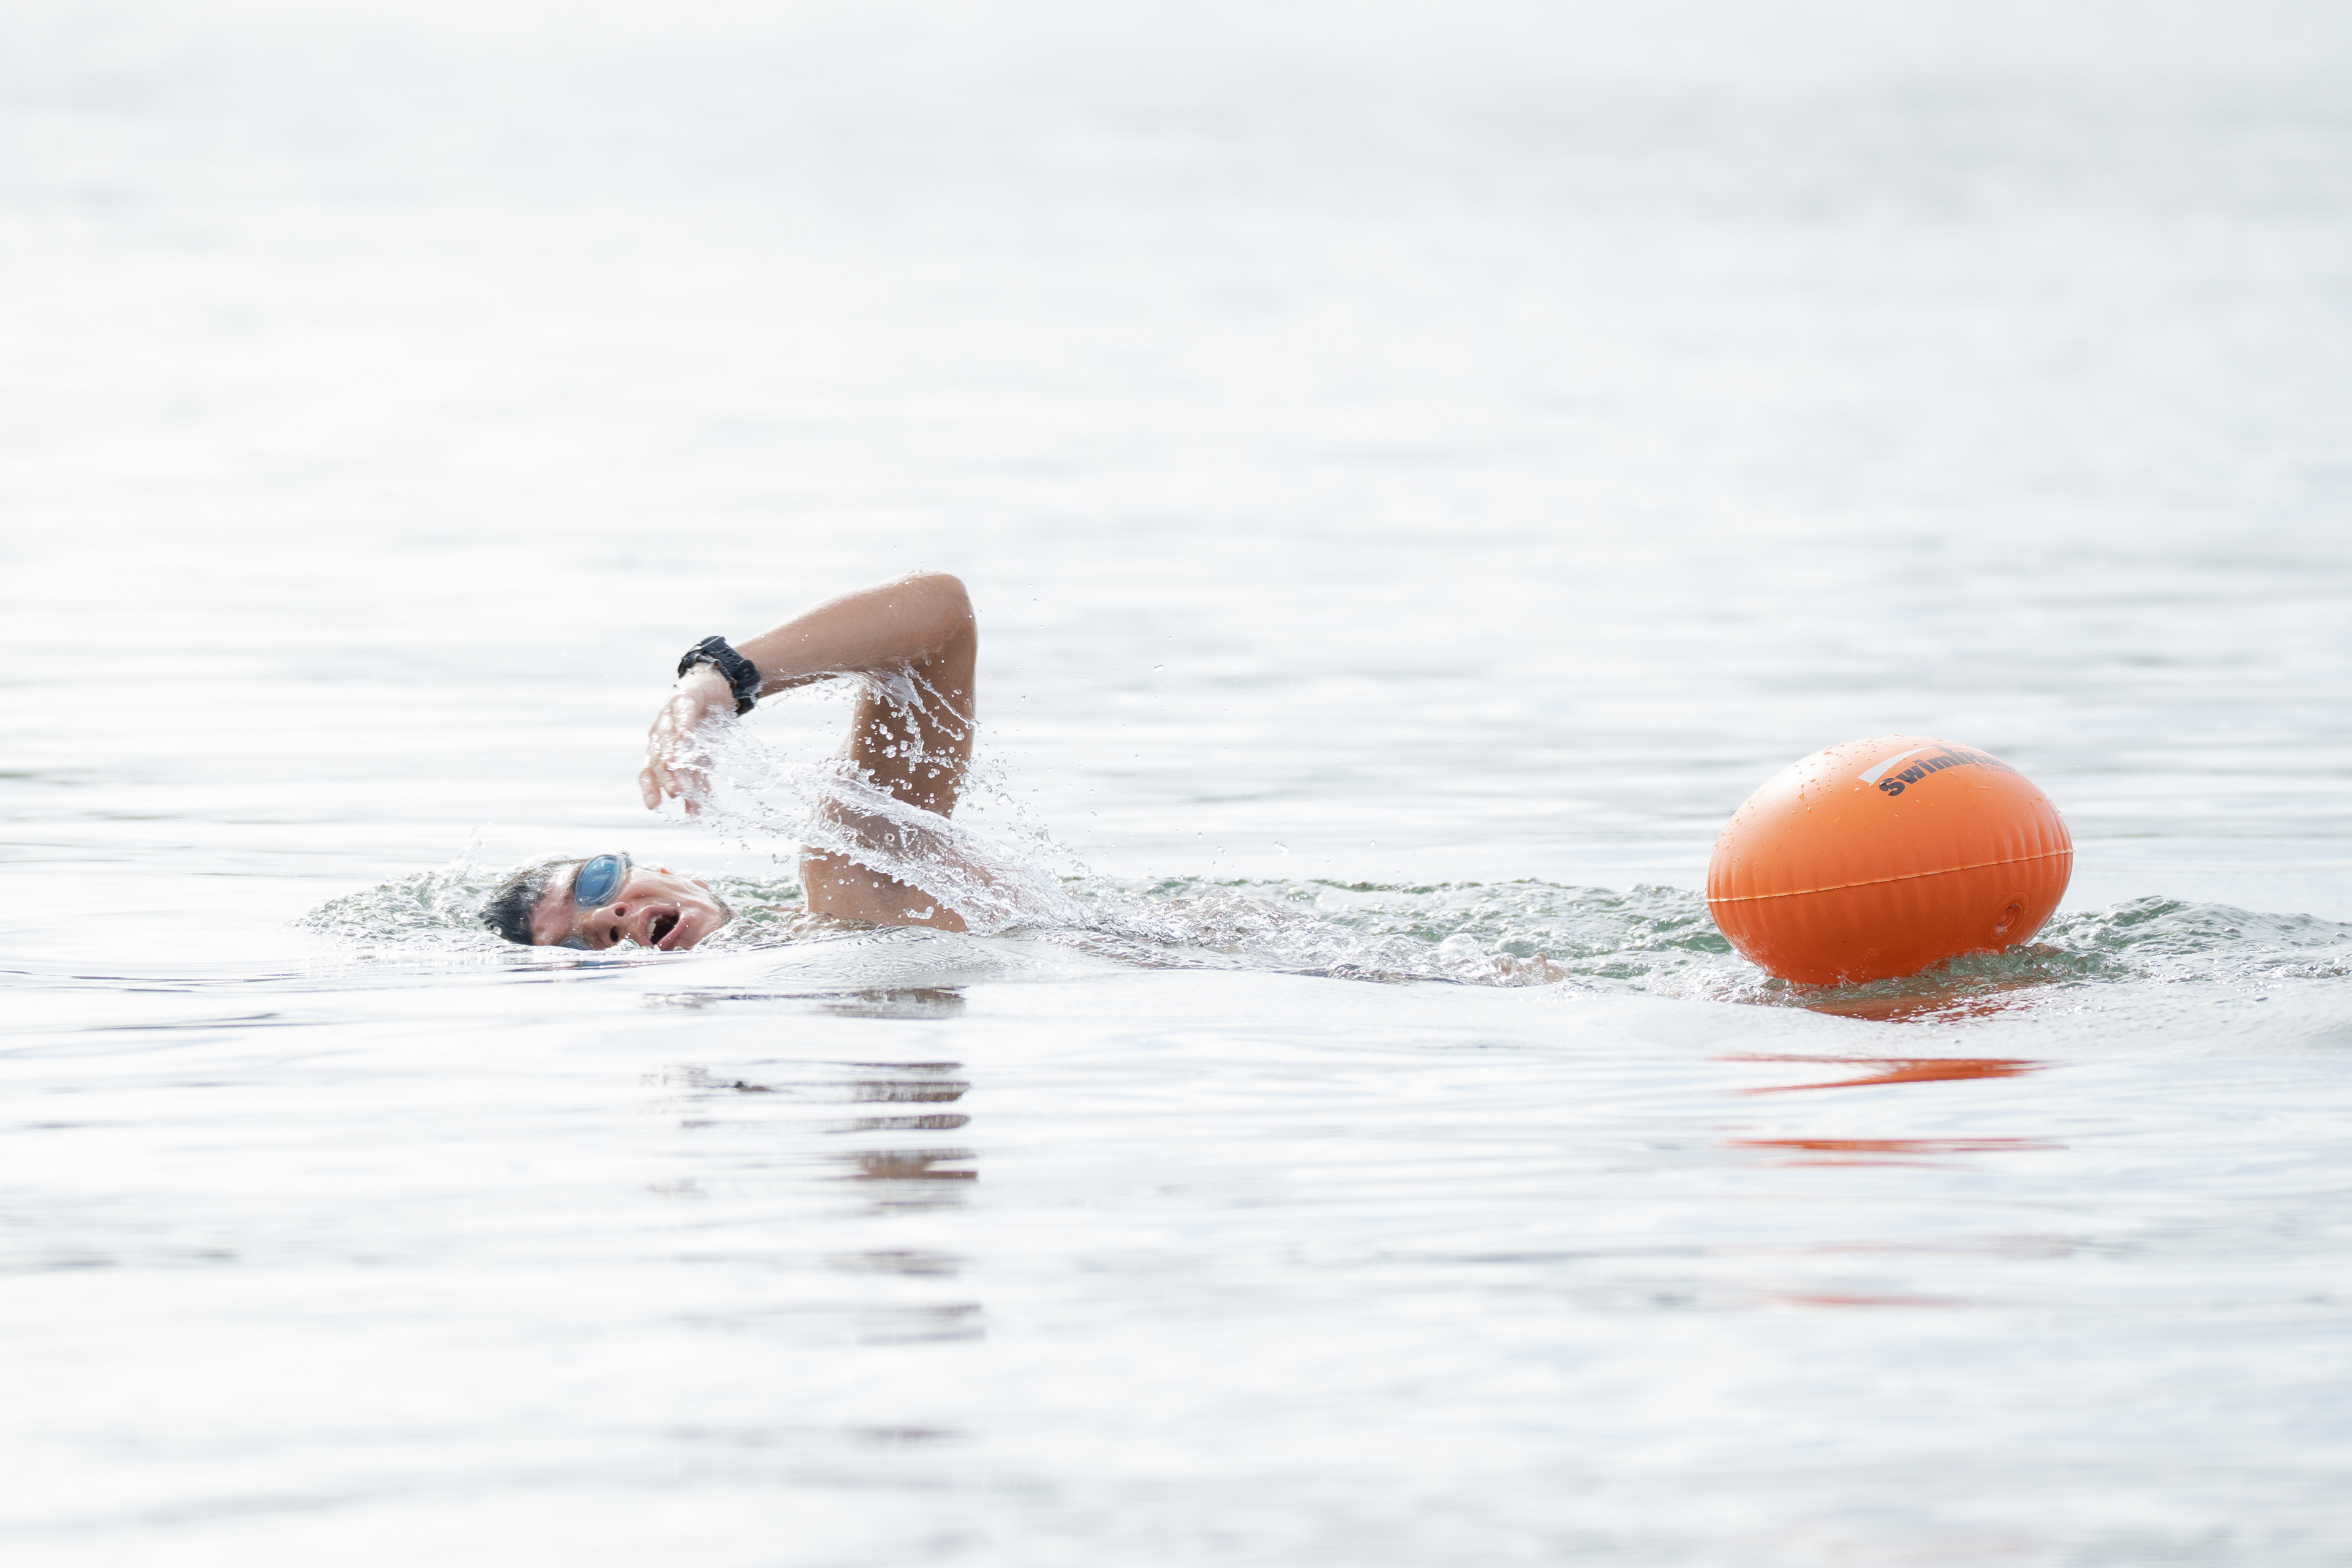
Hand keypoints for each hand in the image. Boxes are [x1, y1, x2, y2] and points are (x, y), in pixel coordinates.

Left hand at [640, 665, 734, 813]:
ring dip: (672, 751)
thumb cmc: (702, 725)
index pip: (649, 771)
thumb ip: (696, 781)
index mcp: (659, 748)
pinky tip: (687, 734)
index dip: (650, 787)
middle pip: (658, 756)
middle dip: (665, 775)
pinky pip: (683, 712)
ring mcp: (669, 714)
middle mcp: (659, 732)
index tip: (653, 806)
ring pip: (667, 735)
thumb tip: (695, 811)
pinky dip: (684, 723)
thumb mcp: (700, 756)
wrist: (712, 686)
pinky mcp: (685, 698)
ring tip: (675, 767)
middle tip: (674, 793)